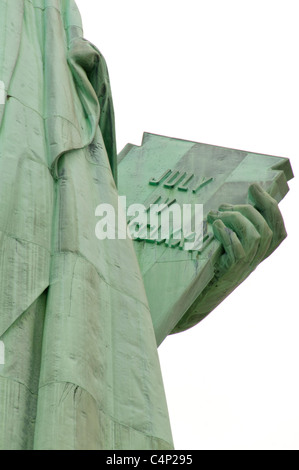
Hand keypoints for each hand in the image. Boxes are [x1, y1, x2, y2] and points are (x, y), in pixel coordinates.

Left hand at [171, 183, 286, 333]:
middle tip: (223, 206)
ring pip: (255, 236)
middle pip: (266, 228)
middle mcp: (256, 260)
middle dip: (247, 209)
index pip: (279, 229)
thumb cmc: (208, 268)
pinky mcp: (231, 272)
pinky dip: (227, 234)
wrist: (195, 298)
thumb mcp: (225, 247)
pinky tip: (214, 225)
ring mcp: (245, 268)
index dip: (270, 205)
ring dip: (235, 219)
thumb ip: (232, 231)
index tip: (254, 188)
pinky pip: (238, 251)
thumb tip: (230, 205)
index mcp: (259, 253)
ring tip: (214, 215)